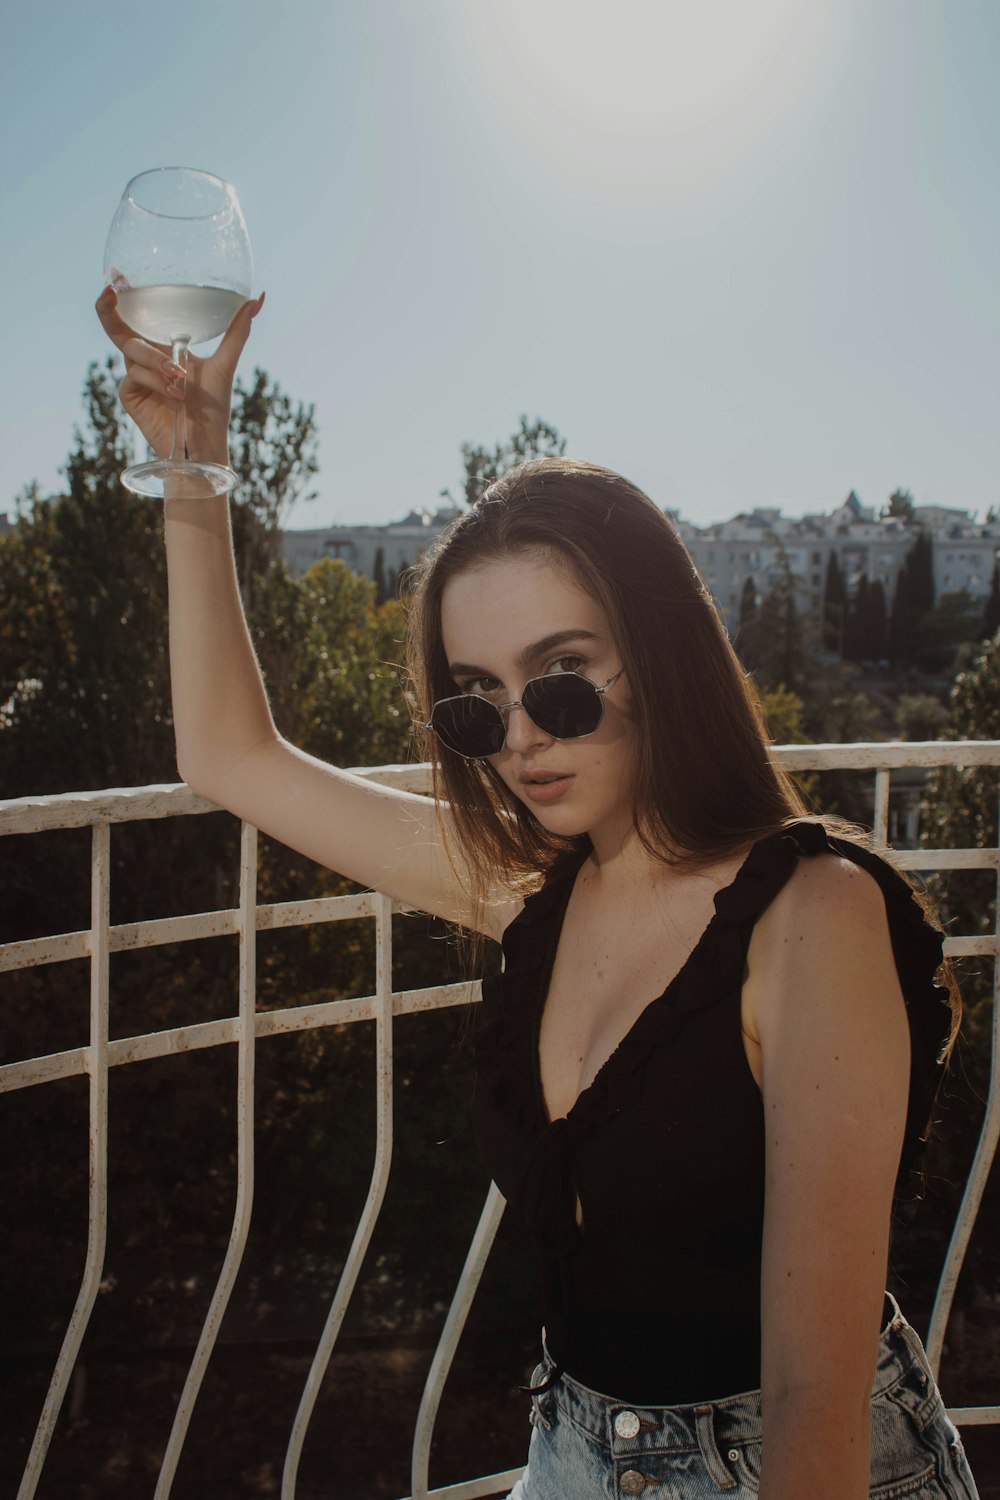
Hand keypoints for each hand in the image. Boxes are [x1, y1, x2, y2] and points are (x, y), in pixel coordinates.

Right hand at [95, 287, 264, 465]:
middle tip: (110, 291)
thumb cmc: (213, 409)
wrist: (205, 444)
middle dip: (108, 309)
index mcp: (162, 348)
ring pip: (133, 351)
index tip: (118, 277)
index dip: (122, 299)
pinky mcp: (129, 396)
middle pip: (117, 328)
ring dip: (159, 362)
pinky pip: (135, 376)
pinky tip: (177, 396)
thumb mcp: (226, 363)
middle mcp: (145, 360)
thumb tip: (259, 298)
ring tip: (183, 380)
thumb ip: (238, 330)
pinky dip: (158, 382)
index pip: (138, 318)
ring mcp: (135, 377)